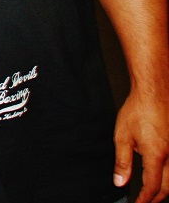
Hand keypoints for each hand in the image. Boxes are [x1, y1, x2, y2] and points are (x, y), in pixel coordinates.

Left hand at [113, 86, 168, 202]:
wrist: (154, 92)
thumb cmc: (138, 110)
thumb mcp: (122, 136)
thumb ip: (122, 162)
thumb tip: (120, 182)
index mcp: (156, 154)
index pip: (153, 186)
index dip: (144, 198)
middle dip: (157, 198)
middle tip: (146, 201)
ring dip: (166, 189)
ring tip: (155, 193)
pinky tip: (164, 176)